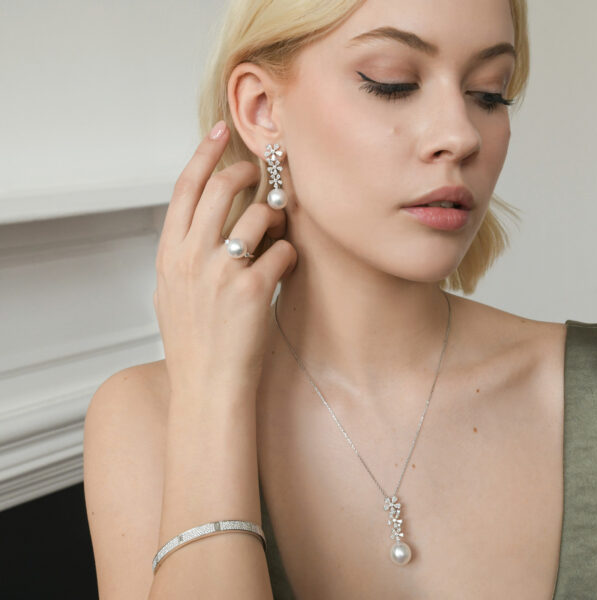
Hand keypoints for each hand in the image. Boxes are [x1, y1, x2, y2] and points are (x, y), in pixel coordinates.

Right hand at [153, 121, 296, 395]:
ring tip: (275, 238)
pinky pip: (284, 251)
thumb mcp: (174, 294)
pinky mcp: (252, 289)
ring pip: (259, 215)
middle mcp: (191, 256)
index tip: (220, 131)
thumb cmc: (195, 344)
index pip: (185, 189)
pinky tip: (283, 272)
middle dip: (248, 172)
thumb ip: (185, 255)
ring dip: (275, 219)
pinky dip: (289, 256)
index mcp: (169, 255)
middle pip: (223, 188)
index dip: (204, 154)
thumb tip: (207, 222)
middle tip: (263, 173)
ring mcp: (221, 271)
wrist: (207, 389)